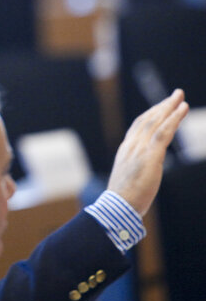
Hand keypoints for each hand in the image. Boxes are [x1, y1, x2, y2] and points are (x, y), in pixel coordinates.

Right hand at [108, 89, 188, 215]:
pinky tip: (182, 109)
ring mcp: (140, 149)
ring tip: (180, 97)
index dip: (151, 114)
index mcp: (126, 150)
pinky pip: (163, 132)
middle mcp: (132, 145)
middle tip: (175, 95)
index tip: (161, 107)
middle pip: (148, 119)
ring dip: (169, 107)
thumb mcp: (129, 177)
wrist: (118, 206)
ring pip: (156, 122)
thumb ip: (137, 167)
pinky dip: (173, 119)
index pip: (138, 126)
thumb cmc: (124, 197)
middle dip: (162, 106)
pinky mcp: (150, 155)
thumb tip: (145, 169)